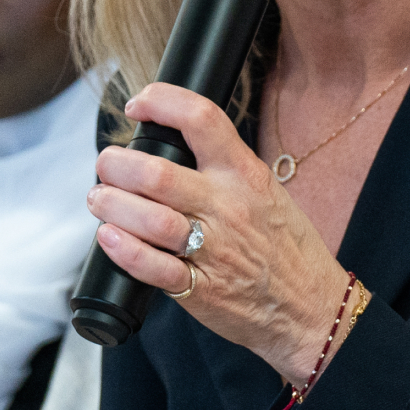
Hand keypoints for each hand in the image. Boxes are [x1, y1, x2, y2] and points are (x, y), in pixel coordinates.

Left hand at [87, 83, 350, 385]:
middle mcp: (227, 206)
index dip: (161, 101)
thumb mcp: (265, 190)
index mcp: (245, 173)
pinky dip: (123, 249)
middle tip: (106, 163)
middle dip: (117, 164)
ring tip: (100, 198)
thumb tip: (172, 143)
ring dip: (111, 204)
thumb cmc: (286, 245)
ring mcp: (213, 249)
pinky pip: (151, 267)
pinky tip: (109, 236)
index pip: (201, 119)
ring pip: (148, 218)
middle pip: (157, 173)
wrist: (310, 307)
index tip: (137, 104)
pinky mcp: (200, 290)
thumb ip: (225, 167)